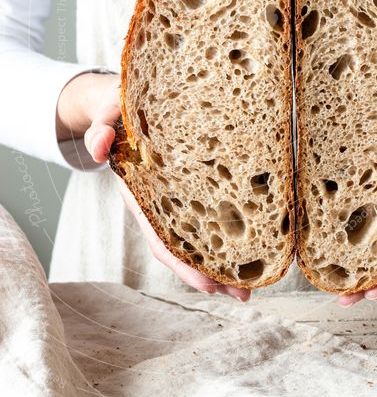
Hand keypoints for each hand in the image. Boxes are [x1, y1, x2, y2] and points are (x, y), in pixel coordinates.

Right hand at [75, 75, 248, 300]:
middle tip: (244, 296)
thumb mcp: (106, 114)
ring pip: (201, 235)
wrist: (122, 100)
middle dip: (212, 274)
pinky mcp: (193, 183)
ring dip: (225, 260)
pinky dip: (230, 227)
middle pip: (187, 247)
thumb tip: (100, 148)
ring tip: (254, 284)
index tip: (207, 286)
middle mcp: (160, 202)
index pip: (162, 238)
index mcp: (141, 193)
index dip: (183, 264)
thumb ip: (101, 130)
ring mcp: (177, 195)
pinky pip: (211, 210)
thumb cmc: (117, 109)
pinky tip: (256, 238)